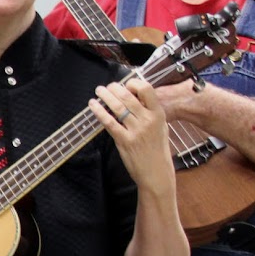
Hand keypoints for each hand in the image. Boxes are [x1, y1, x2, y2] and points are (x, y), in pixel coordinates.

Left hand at [89, 74, 174, 190]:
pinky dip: (99, 112)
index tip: (125, 84)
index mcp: (158, 114)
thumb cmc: (158, 150)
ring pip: (118, 107)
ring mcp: (136, 131)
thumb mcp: (161, 127)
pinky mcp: (124, 141)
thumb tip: (134, 97)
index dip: (133, 83)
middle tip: (107, 87)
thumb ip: (149, 112)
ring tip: (99, 91)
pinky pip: (109, 123)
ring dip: (106, 96)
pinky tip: (93, 106)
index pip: (146, 89)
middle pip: (128, 97)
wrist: (156, 173)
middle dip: (115, 88)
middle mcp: (148, 120)